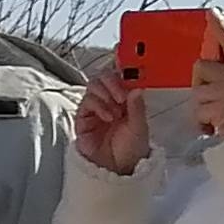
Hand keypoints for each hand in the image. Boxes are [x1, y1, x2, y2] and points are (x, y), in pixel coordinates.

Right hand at [73, 60, 145, 175]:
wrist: (116, 170)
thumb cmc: (130, 151)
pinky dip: (98, 105)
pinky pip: (87, 101)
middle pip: (104, 76)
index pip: (122, 76)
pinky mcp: (83, 117)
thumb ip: (137, 107)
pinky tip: (107, 116)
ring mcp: (96, 108)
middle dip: (113, 81)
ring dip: (105, 93)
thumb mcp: (140, 128)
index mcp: (127, 99)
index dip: (122, 63)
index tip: (124, 53)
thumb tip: (137, 88)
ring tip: (115, 109)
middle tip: (121, 95)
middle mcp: (110, 100)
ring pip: (94, 86)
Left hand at [187, 17, 223, 143]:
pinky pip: (197, 111)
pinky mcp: (223, 105)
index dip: (220, 27)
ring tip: (219, 119)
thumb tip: (212, 69)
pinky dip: (202, 123)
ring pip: (196, 92)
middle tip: (212, 102)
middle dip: (200, 85)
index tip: (210, 13)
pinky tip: (217, 128)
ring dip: (201, 109)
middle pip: (201, 67)